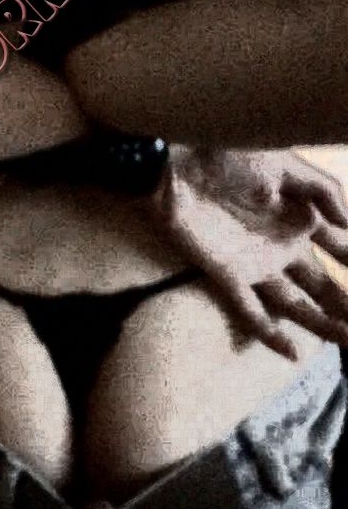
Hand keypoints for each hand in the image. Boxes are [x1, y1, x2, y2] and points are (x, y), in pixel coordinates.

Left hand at [151, 147, 347, 358]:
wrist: (177, 162)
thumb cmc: (230, 154)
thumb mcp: (285, 164)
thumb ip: (322, 192)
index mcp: (299, 219)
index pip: (338, 250)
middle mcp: (282, 247)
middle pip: (320, 285)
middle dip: (344, 306)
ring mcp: (256, 264)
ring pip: (295, 304)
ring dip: (320, 324)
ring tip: (346, 342)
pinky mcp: (227, 275)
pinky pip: (251, 310)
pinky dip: (271, 332)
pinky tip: (293, 353)